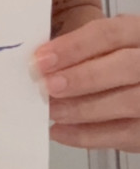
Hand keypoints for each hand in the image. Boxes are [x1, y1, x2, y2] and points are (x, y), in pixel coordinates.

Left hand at [34, 14, 139, 151]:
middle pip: (124, 66)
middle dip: (82, 77)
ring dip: (83, 108)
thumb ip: (80, 50)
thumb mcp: (103, 46)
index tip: (42, 59)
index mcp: (138, 33)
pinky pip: (124, 135)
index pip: (110, 33)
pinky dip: (88, 135)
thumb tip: (40, 62)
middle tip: (48, 86)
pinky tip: (60, 131)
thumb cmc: (115, 64)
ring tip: (52, 110)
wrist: (137, 92)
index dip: (74, 46)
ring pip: (128, 102)